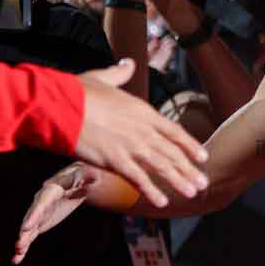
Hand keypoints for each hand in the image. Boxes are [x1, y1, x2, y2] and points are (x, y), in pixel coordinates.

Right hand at [13, 162, 96, 263]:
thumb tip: (93, 176)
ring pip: (29, 228)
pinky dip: (24, 246)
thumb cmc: (83, 175)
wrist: (77, 180)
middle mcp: (41, 201)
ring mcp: (39, 213)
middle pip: (32, 216)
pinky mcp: (40, 222)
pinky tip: (17, 258)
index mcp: (52, 189)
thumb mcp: (87, 174)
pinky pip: (31, 235)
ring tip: (17, 254)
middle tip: (20, 243)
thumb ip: (88, 176)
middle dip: (26, 230)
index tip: (28, 226)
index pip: (42, 202)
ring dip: (23, 240)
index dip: (35, 214)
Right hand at [74, 58, 208, 205]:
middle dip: (189, 169)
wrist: (61, 105)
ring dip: (178, 181)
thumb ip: (120, 74)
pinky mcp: (115, 160)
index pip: (174, 131)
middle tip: (203, 182)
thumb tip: (129, 63)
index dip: (190, 145)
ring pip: (161, 167)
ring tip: (192, 193)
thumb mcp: (104, 78)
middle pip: (172, 152)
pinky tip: (162, 202)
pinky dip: (151, 191)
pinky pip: (138, 179)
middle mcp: (142, 130)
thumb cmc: (79, 92)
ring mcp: (131, 146)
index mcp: (142, 111)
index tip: (202, 156)